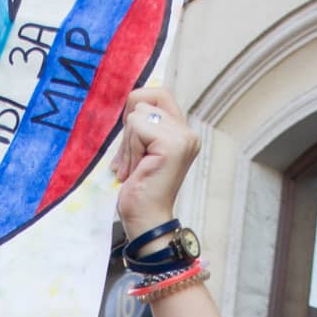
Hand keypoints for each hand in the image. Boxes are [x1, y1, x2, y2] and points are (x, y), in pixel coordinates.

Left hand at [112, 88, 199, 239]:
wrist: (146, 221)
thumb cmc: (140, 192)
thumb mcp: (140, 151)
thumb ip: (141, 128)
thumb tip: (131, 103)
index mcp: (182, 133)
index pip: (158, 94)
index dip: (136, 109)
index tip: (131, 140)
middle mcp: (188, 133)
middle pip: (145, 101)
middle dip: (129, 132)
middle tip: (132, 162)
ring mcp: (183, 138)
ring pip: (137, 115)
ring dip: (128, 145)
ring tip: (134, 170)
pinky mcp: (172, 144)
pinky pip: (137, 127)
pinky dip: (129, 150)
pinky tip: (136, 171)